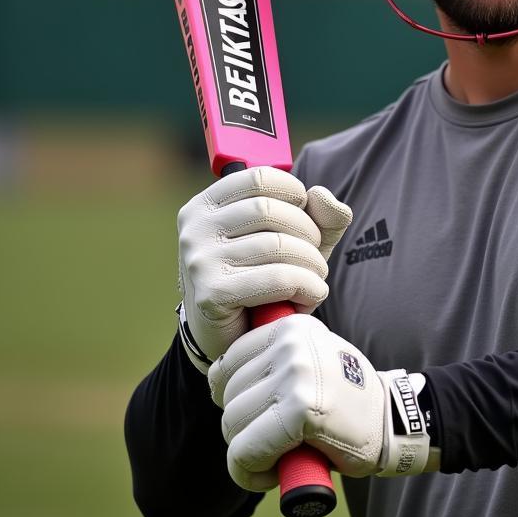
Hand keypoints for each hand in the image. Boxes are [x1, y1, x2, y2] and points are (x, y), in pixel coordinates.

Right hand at [176, 167, 351, 371]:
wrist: (235, 338)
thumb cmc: (267, 278)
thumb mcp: (298, 240)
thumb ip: (320, 214)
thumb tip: (321, 195)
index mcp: (208, 204)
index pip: (259, 177)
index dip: (294, 192)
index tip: (305, 214)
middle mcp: (196, 227)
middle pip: (270, 210)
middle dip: (309, 234)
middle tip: (317, 258)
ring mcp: (199, 259)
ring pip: (278, 246)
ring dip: (313, 266)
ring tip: (316, 280)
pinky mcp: (211, 292)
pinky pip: (277, 278)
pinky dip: (307, 287)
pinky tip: (310, 296)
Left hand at [208, 314, 436, 490]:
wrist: (390, 422)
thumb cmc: (344, 402)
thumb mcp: (309, 363)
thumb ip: (271, 362)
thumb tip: (218, 381)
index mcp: (291, 327)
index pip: (226, 363)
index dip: (233, 399)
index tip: (256, 416)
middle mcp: (291, 343)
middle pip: (225, 395)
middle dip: (242, 428)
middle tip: (273, 441)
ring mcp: (295, 374)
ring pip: (232, 424)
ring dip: (248, 452)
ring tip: (279, 454)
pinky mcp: (300, 410)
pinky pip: (245, 451)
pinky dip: (252, 472)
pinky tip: (275, 473)